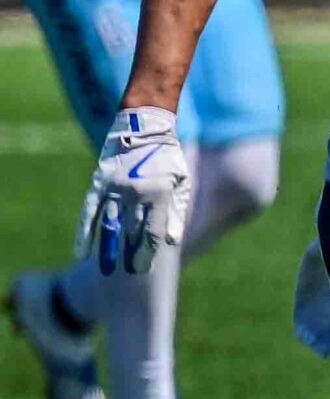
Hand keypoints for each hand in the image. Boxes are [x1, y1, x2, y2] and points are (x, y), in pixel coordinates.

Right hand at [78, 106, 191, 272]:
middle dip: (132, 255)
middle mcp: (137, 192)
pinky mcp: (99, 182)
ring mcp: (116, 187)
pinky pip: (89, 211)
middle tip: (131, 272)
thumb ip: (176, 212)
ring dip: (107, 249)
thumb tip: (170, 242)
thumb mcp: (181, 182)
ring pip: (110, 225)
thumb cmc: (167, 158)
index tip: (144, 268)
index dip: (148, 254)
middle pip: (132, 233)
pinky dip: (84, 232)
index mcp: (161, 194)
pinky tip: (80, 252)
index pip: (153, 234)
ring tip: (106, 270)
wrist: (144, 126)